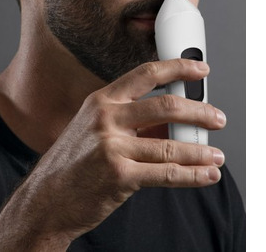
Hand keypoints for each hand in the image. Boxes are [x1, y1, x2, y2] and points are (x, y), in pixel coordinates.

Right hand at [0, 59, 225, 250]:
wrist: (48, 197)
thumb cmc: (74, 161)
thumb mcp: (96, 128)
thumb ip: (133, 121)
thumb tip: (174, 121)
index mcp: (102, 99)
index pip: (146, 73)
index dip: (178, 68)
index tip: (200, 70)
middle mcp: (106, 117)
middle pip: (166, 106)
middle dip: (200, 111)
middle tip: (217, 118)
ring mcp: (112, 145)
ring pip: (171, 144)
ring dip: (201, 149)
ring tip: (216, 154)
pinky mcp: (119, 175)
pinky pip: (166, 173)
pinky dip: (193, 174)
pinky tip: (206, 174)